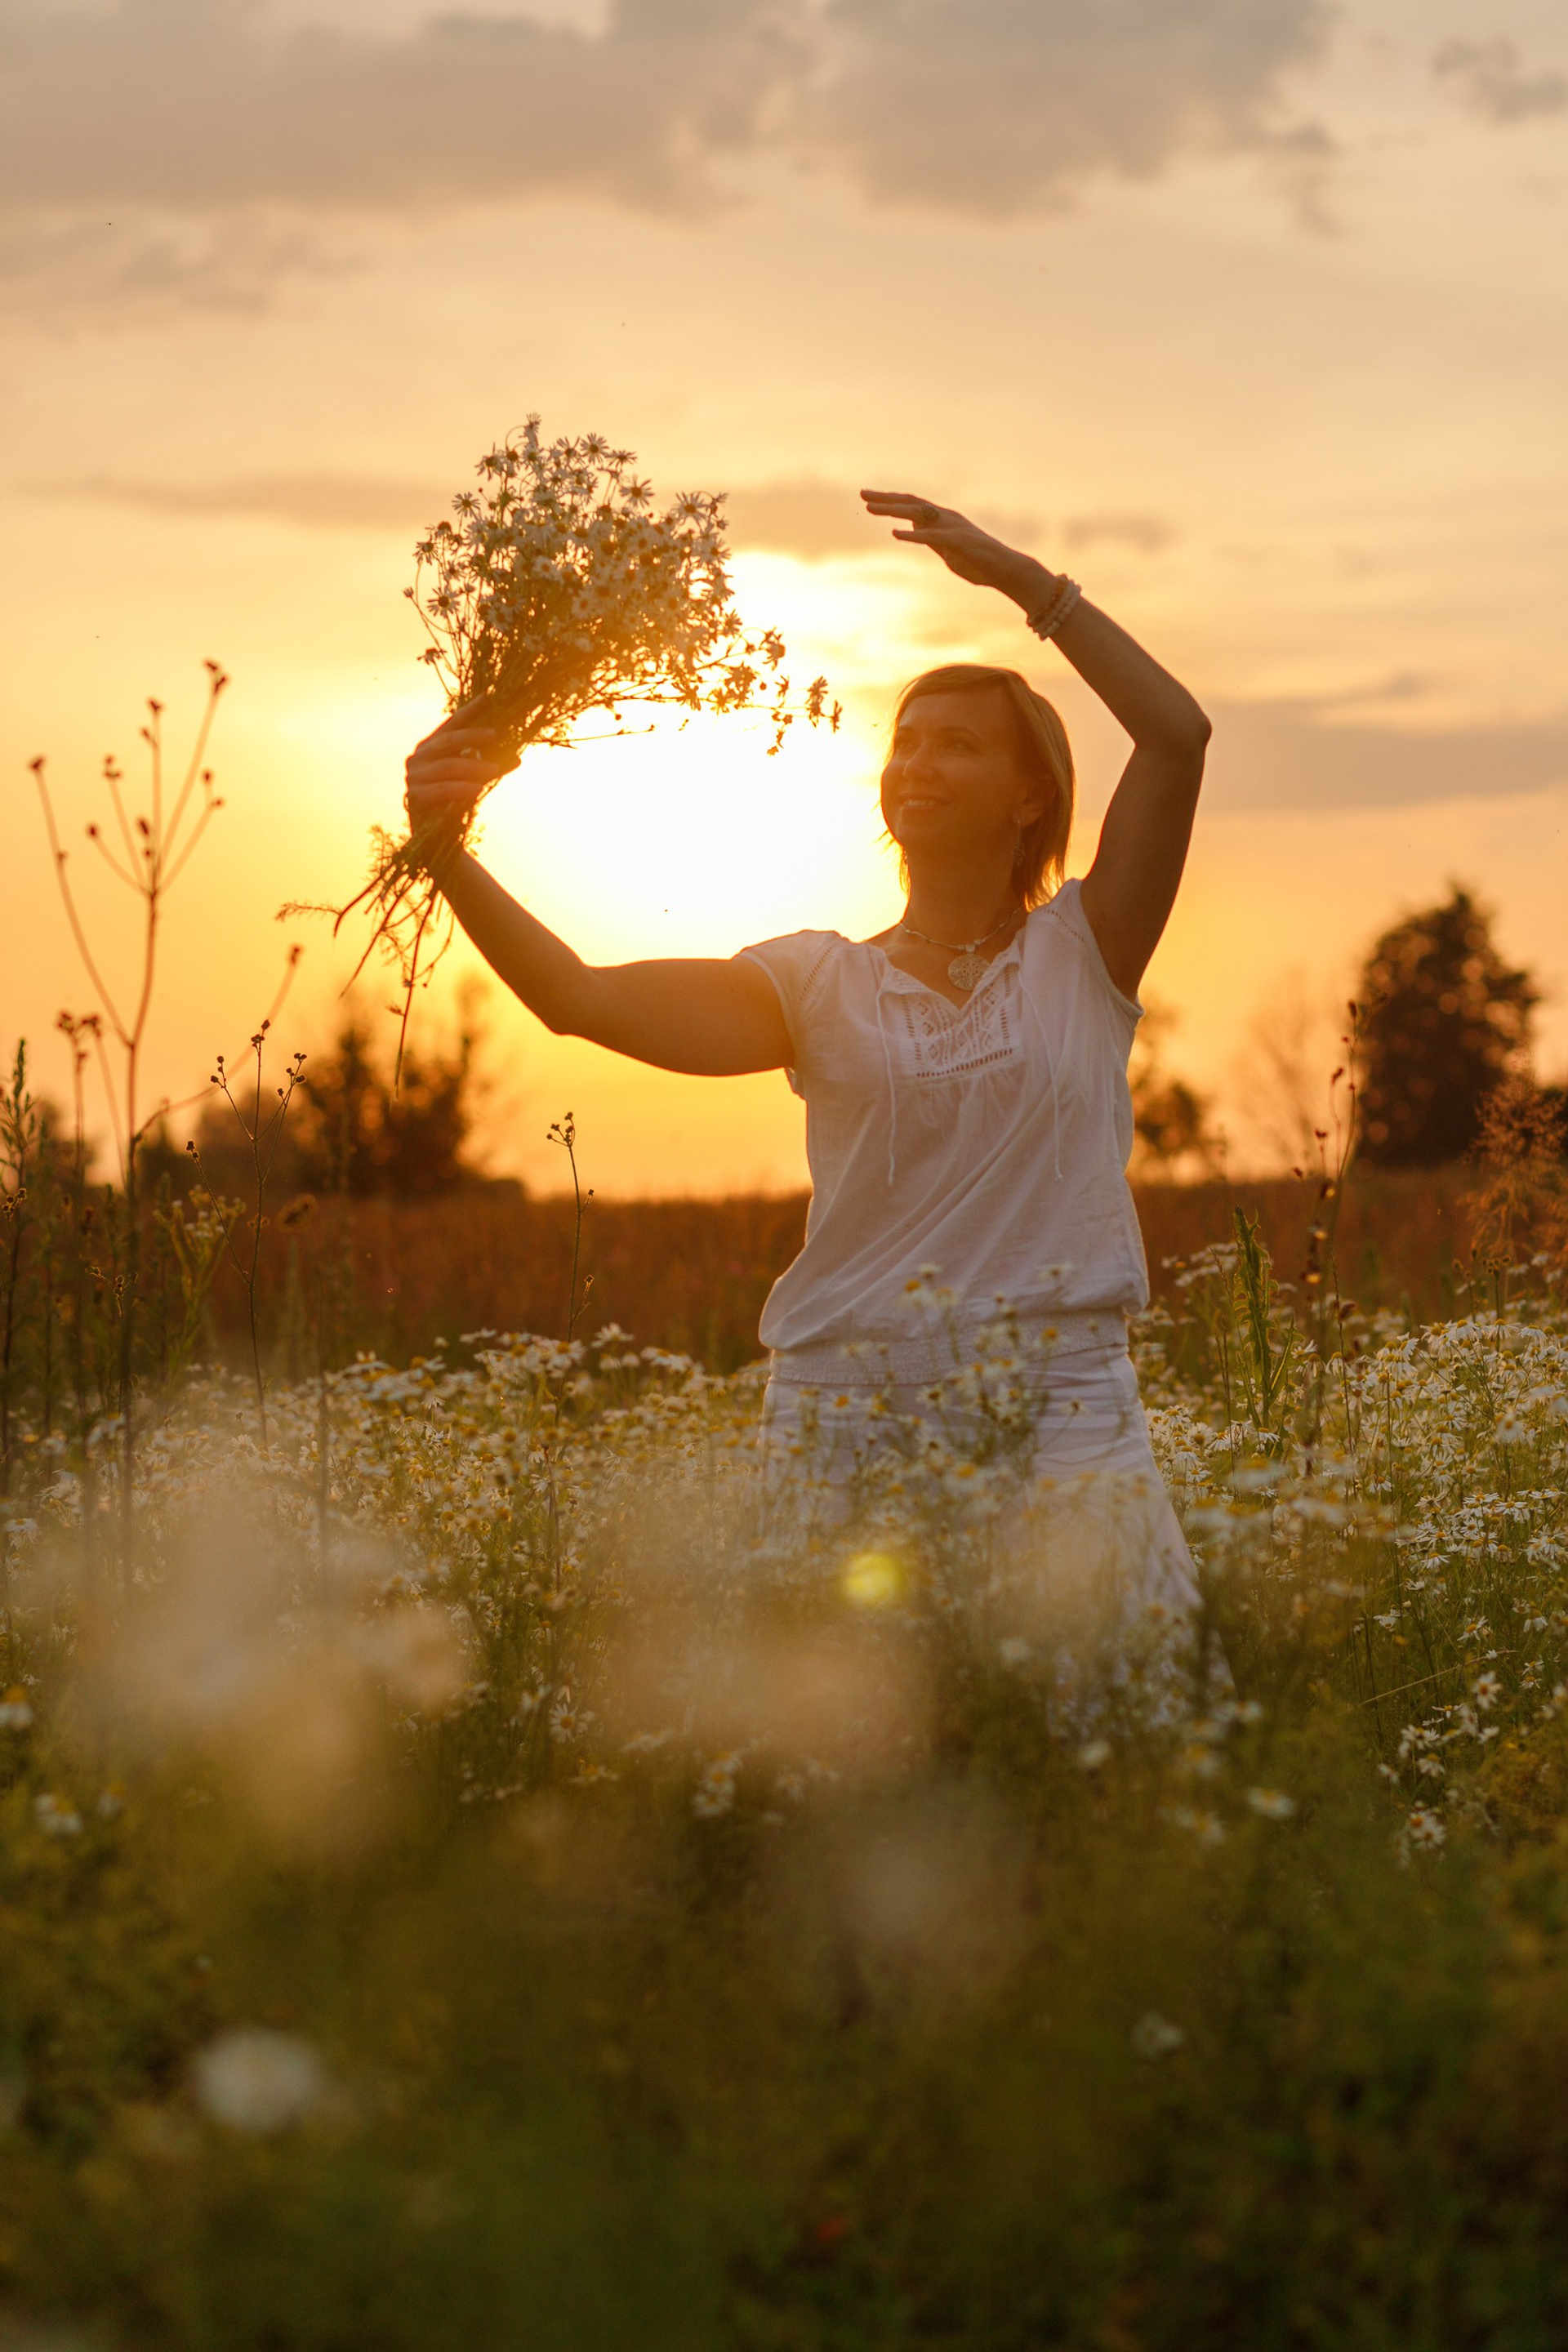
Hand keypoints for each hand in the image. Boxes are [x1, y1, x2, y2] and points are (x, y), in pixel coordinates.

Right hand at [404, 697, 516, 862]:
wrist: (437, 838)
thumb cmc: (455, 802)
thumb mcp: (474, 779)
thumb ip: (490, 766)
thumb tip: (517, 757)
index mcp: (430, 746)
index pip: (451, 724)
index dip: (470, 711)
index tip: (490, 696)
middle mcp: (418, 758)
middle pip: (448, 742)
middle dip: (473, 737)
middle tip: (497, 736)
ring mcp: (413, 777)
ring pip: (448, 767)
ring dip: (474, 767)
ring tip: (496, 771)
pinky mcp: (414, 798)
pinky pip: (441, 790)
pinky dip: (461, 789)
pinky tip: (478, 790)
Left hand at [860, 489, 1051, 608]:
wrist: (1005, 571)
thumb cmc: (978, 563)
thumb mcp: (946, 550)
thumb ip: (930, 538)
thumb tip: (911, 527)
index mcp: (942, 519)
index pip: (912, 504)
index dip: (889, 500)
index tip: (868, 498)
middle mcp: (946, 517)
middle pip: (911, 503)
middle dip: (885, 499)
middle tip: (862, 494)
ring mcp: (953, 528)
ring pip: (919, 514)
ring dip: (894, 511)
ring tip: (872, 510)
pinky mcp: (959, 542)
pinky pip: (933, 537)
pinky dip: (914, 535)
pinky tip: (896, 535)